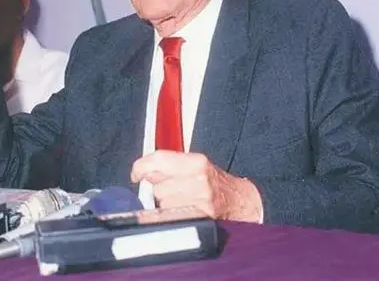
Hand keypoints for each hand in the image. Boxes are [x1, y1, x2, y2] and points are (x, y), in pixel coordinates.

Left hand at [131, 150, 262, 222]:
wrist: (243, 203)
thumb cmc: (217, 185)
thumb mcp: (197, 167)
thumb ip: (170, 166)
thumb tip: (143, 172)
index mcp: (197, 162)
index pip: (160, 159)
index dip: (142, 166)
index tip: (135, 174)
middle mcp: (199, 180)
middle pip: (158, 187)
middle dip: (160, 191)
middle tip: (173, 192)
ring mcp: (201, 200)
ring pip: (163, 205)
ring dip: (166, 206)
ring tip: (182, 203)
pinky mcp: (201, 218)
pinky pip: (172, 218)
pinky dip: (173, 217)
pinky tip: (183, 214)